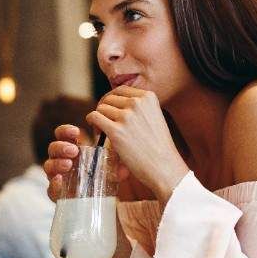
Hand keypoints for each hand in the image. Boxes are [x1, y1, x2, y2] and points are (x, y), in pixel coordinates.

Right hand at [44, 123, 140, 201]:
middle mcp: (61, 161)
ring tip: (68, 164)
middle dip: (61, 147)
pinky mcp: (58, 194)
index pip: (62, 135)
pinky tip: (60, 180)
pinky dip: (54, 184)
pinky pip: (50, 189)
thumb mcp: (111, 168)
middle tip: (73, 151)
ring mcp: (58, 177)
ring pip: (48, 166)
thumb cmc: (103, 180)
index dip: (66, 131)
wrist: (99, 204)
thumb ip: (115, 164)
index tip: (76, 132)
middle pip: (53, 148)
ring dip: (57, 163)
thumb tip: (122, 170)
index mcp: (72, 150)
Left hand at [88, 86, 188, 202]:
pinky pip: (94, 117)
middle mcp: (137, 103)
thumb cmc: (158, 146)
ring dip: (99, 118)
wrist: (164, 167)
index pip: (121, 90)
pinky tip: (97, 130)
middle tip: (106, 124)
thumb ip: (138, 108)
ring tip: (104, 131)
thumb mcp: (154, 117)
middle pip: (109, 99)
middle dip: (105, 110)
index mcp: (148, 96)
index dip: (112, 100)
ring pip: (101, 108)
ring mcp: (126, 116)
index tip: (111, 111)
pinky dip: (92, 122)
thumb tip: (114, 103)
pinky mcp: (116, 131)